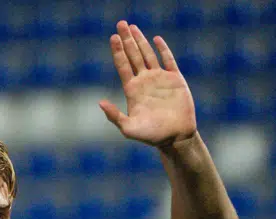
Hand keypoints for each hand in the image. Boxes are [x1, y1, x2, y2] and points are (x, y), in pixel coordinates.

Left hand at [99, 21, 196, 148]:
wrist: (175, 137)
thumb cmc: (151, 136)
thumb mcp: (128, 128)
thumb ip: (114, 116)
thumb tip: (100, 102)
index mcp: (132, 90)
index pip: (122, 65)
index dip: (118, 51)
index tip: (113, 37)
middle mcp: (144, 81)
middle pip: (133, 55)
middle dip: (127, 39)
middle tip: (120, 23)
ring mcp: (159, 79)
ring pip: (148, 54)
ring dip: (140, 40)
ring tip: (132, 27)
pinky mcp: (175, 79)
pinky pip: (168, 60)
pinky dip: (162, 49)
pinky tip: (156, 39)